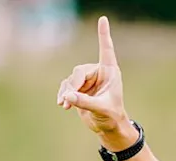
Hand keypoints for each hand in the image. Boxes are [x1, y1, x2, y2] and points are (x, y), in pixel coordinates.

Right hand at [56, 17, 135, 148]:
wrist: (108, 127)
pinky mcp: (79, 88)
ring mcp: (88, 80)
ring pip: (71, 79)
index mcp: (110, 72)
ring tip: (65, 105)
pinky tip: (63, 104)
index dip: (103, 34)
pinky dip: (64, 95)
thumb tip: (67, 96)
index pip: (106, 50)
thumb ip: (85, 102)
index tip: (103, 19)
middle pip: (79, 71)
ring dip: (67, 92)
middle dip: (73, 85)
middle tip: (69, 99)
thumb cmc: (112, 116)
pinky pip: (67, 87)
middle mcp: (99, 72)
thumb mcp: (101, 109)